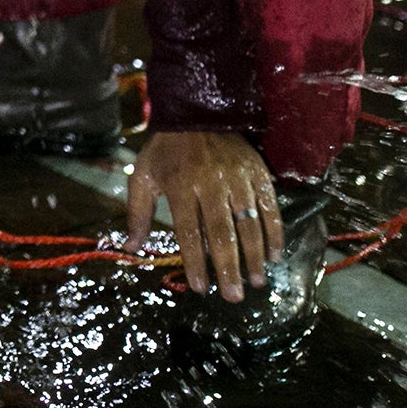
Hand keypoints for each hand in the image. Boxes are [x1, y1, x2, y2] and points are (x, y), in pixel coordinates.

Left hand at [127, 130, 282, 301]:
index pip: (189, 232)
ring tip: (256, 282)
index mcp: (180, 186)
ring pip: (248, 223)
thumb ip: (137, 213)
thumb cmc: (165, 150)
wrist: (195, 110)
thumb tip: (130, 248)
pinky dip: (274, 231)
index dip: (195, 262)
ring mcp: (236, 178)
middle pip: (221, 233)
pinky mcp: (256, 172)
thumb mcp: (143, 176)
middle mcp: (210, 184)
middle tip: (233, 297)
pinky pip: (268, 206)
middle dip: (228, 268)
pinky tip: (276, 254)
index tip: (199, 288)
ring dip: (254, 255)